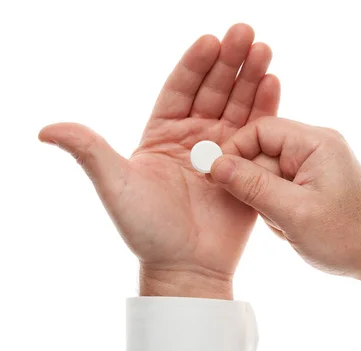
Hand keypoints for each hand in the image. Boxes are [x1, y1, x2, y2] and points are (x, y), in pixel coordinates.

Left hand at [38, 24, 279, 298]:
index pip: (180, 88)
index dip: (194, 64)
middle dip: (229, 61)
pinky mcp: (248, 166)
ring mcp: (224, 150)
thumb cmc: (147, 230)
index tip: (209, 40)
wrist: (186, 266)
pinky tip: (274, 83)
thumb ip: (90, 151)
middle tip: (245, 33)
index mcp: (163, 133)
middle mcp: (195, 136)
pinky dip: (267, 108)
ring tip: (264, 50)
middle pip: (213, 89)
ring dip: (251, 77)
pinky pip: (259, 131)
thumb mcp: (116, 186)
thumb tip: (45, 129)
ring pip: (238, 105)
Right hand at [209, 117, 360, 294]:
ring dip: (268, 200)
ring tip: (288, 223)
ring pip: (268, 172)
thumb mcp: (293, 213)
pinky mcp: (315, 179)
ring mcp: (317, 162)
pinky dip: (279, 206)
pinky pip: (281, 185)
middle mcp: (317, 145)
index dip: (234, 151)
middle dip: (257, 185)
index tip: (218, 178)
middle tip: (269, 213)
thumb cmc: (346, 236)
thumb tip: (215, 163)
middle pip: (262, 151)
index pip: (261, 129)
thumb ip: (252, 186)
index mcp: (316, 142)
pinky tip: (293, 225)